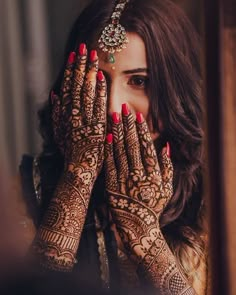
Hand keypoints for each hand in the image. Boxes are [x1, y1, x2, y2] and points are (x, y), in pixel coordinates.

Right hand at [51, 45, 106, 182]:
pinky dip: (99, 91)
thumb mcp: (58, 133)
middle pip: (77, 86)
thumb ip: (56, 113)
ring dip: (89, 73)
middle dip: (81, 66)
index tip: (74, 55)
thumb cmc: (70, 154)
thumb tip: (54, 93)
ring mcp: (84, 121)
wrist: (78, 172)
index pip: (68, 88)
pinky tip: (102, 77)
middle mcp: (73, 115)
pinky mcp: (96, 128)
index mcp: (65, 115)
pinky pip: (97, 106)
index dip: (71, 71)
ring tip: (93, 56)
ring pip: (86, 93)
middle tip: (85, 47)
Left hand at [104, 104, 172, 260]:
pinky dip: (108, 148)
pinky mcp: (111, 184)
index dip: (141, 129)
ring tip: (114, 116)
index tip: (137, 115)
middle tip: (123, 107)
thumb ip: (167, 166)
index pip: (146, 145)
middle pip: (131, 143)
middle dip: (127, 124)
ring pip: (119, 150)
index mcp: (152, 172)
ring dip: (117, 131)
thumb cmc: (154, 205)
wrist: (138, 226)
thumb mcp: (166, 187)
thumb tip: (166, 146)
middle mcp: (137, 173)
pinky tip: (107, 135)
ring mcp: (123, 178)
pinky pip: (109, 163)